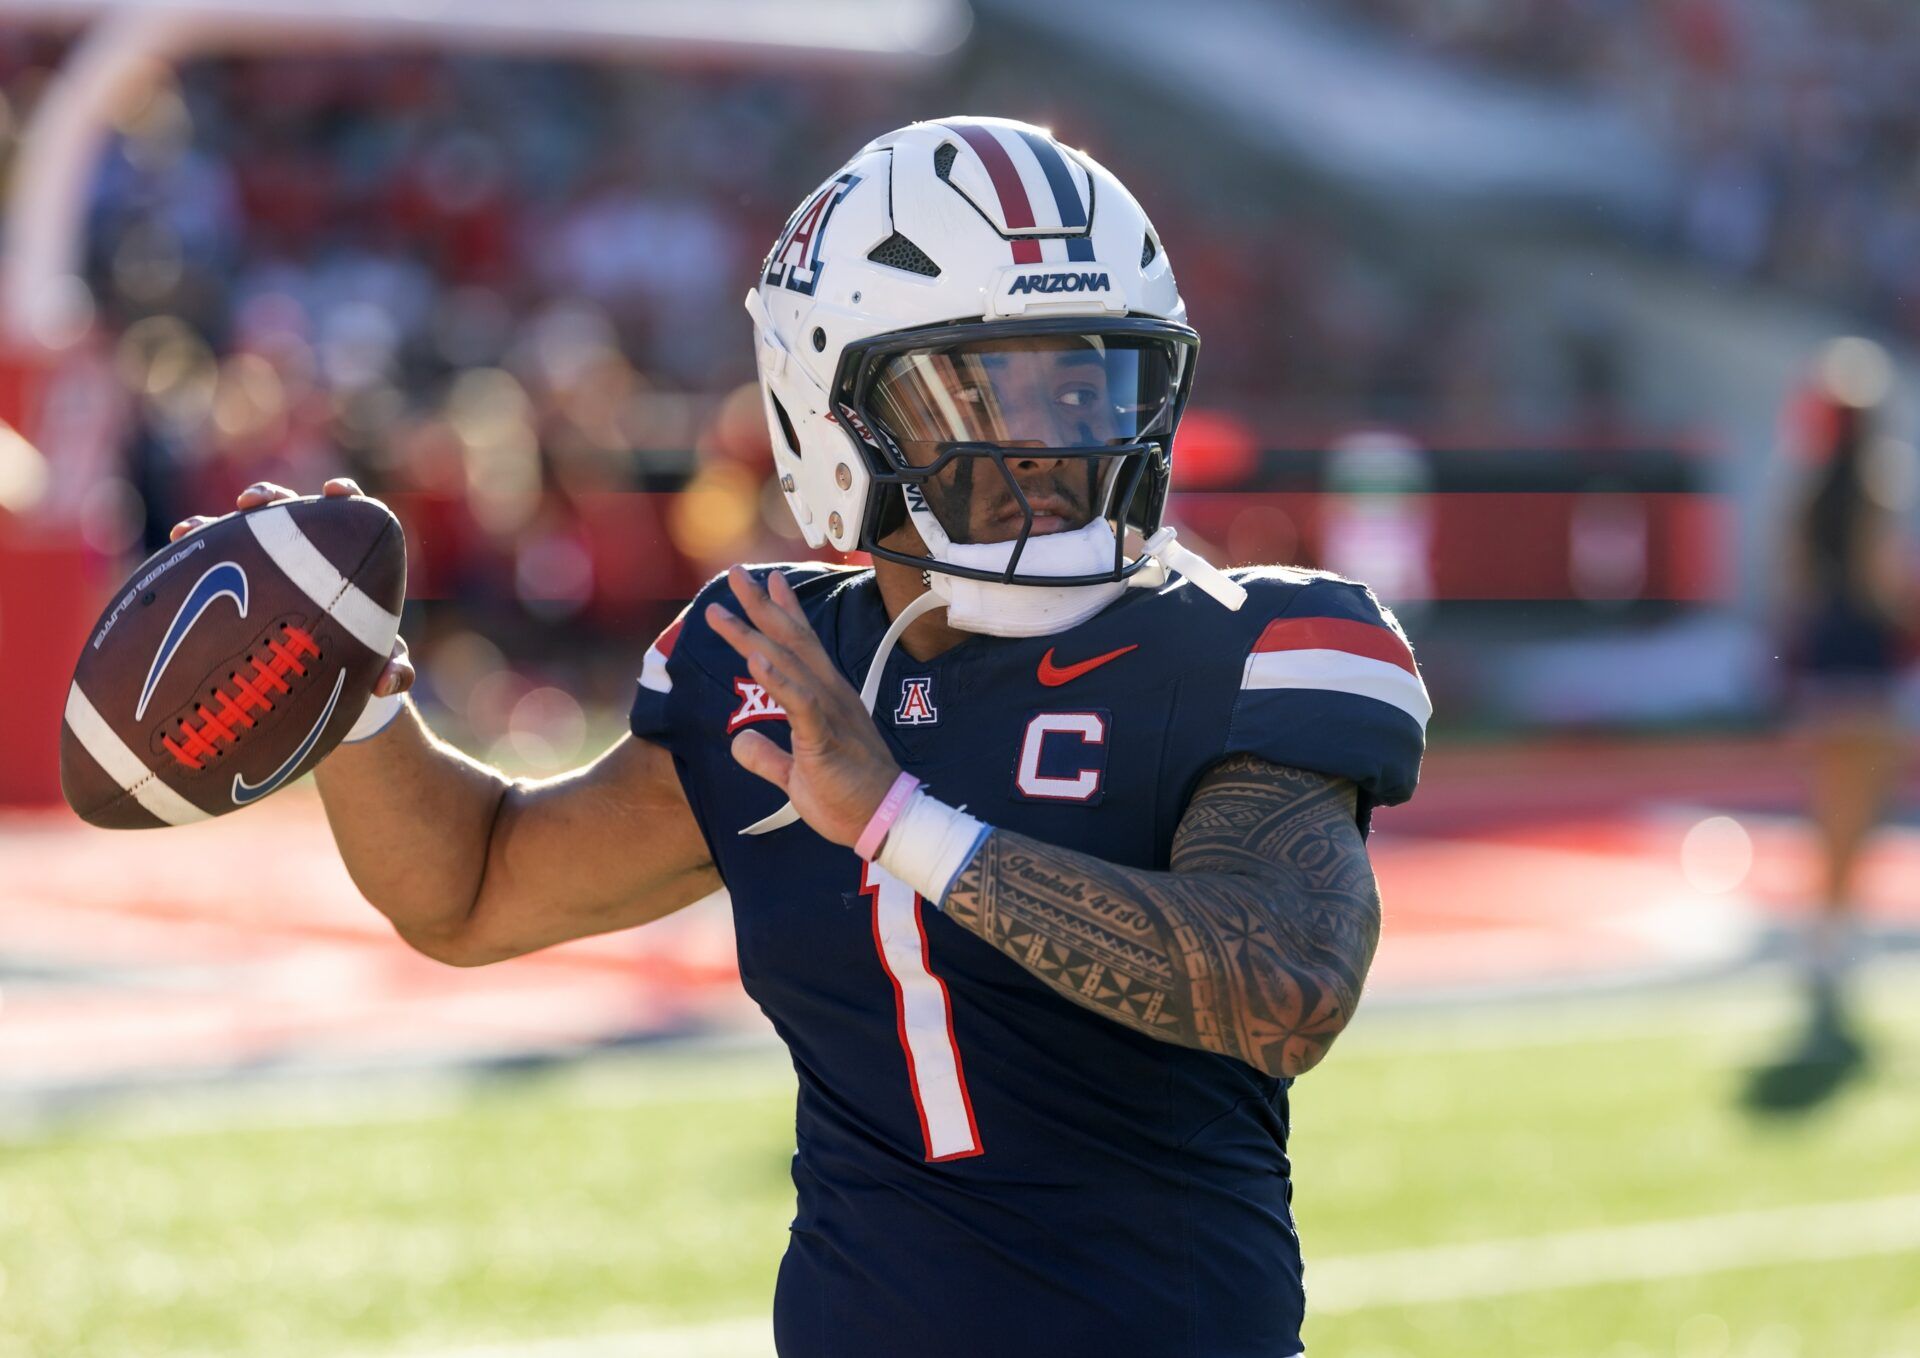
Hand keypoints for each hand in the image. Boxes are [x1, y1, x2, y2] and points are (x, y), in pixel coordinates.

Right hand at [169, 477, 414, 698]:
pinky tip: (170, 563)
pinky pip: (210, 569)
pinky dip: (190, 561)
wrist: (329, 678)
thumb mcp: (383, 665)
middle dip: (267, 499)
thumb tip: (391, 681)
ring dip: (214, 526)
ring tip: (191, 530)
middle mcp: (306, 553)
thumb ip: (396, 670)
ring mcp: (268, 567)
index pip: (347, 513)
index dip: (342, 495)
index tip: (335, 491)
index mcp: (348, 558)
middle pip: (287, 512)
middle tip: (250, 503)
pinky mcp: (238, 585)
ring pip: (240, 536)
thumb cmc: (365, 658)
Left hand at [706, 565, 899, 846]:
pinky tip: (756, 658)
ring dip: (752, 633)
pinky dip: (777, 679)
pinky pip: (800, 702)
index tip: (770, 580)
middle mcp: (829, 694)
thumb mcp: (796, 775)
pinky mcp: (824, 737)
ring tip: (723, 610)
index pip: (804, 645)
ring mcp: (828, 712)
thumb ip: (766, 756)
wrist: (883, 820)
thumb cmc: (847, 797)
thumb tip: (741, 742)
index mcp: (827, 699)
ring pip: (787, 662)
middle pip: (790, 640)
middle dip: (760, 605)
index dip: (784, 611)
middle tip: (734, 574)